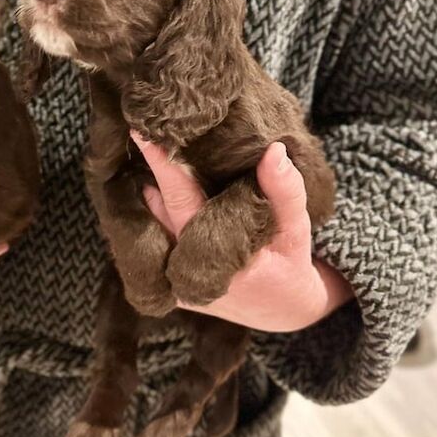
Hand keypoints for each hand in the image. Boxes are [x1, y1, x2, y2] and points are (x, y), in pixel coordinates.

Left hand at [132, 134, 352, 331]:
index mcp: (217, 260)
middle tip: (140, 127)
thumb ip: (285, 192)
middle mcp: (185, 271)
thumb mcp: (296, 231)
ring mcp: (171, 278)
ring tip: (148, 143)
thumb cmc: (289, 265)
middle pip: (158, 209)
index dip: (163, 166)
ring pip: (151, 221)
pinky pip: (154, 234)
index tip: (144, 133)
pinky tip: (153, 178)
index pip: (182, 202)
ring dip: (150, 185)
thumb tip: (273, 150)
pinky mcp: (166, 279)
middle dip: (150, 167)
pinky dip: (155, 206)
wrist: (279, 310)